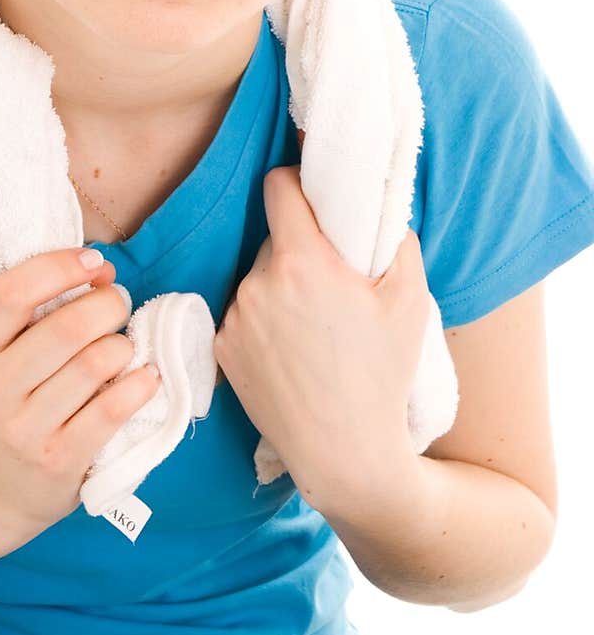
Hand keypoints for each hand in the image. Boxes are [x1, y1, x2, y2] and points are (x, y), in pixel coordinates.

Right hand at [0, 249, 161, 548]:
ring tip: (123, 347)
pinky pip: (111, 410)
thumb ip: (37, 311)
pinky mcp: (59, 460)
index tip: (95, 262)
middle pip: (66, 327)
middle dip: (107, 305)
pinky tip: (146, 376)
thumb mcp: (1, 356)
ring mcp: (24, 429)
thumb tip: (102, 271)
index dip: (59, 267)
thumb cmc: (12, 402)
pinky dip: (139, 385)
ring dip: (122, 346)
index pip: (11, 293)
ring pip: (94, 364)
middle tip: (118, 305)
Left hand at [213, 134, 431, 502]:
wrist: (345, 452)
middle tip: (332, 283)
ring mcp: (235, 317)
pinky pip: (243, 315)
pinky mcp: (222, 348)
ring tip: (315, 329)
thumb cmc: (382, 376)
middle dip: (300, 250)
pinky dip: (264, 322)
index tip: (309, 193)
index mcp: (302, 261)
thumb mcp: (411, 301)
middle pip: (275, 240)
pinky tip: (293, 352)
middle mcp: (258, 283)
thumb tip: (380, 210)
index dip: (295, 182)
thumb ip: (395, 240)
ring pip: (259, 279)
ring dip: (281, 289)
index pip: (278, 187)